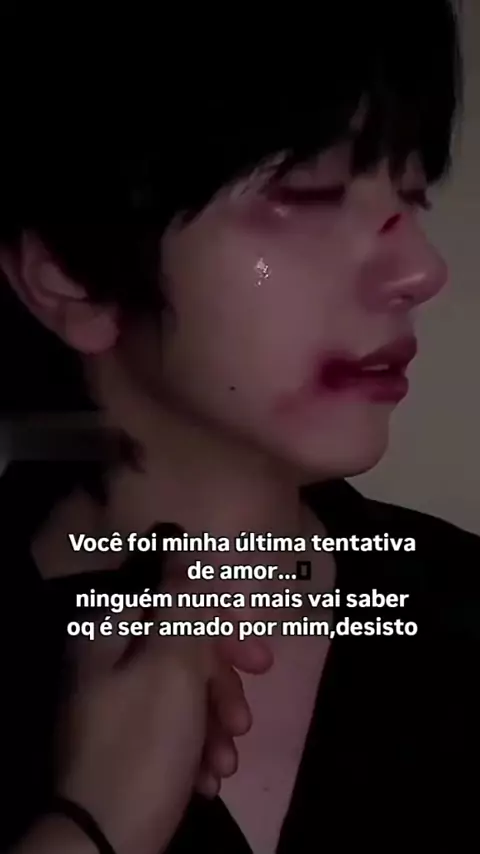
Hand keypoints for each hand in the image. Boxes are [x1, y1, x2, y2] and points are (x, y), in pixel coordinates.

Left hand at [56, 602, 270, 853]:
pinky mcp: (129, 749)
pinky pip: (173, 732)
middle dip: (223, 685)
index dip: (220, 622)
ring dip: (216, 725)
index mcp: (111, 636)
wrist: (106, 845)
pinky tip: (211, 778)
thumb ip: (183, 606)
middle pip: (182, 652)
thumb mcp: (172, 667)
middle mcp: (109, 666)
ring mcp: (118, 710)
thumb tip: (181, 550)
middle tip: (247, 716)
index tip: (260, 650)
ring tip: (228, 758)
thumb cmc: (145, 744)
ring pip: (185, 696)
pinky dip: (198, 750)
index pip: (173, 603)